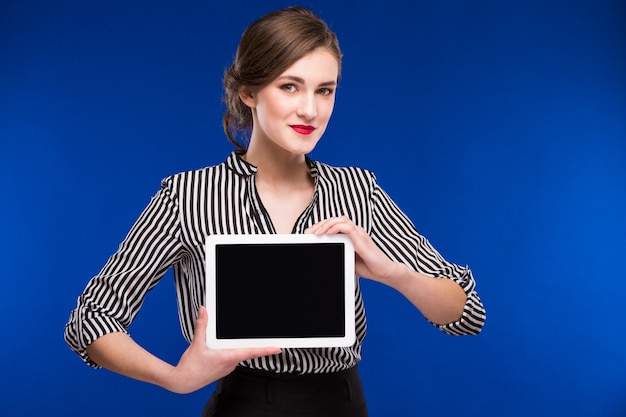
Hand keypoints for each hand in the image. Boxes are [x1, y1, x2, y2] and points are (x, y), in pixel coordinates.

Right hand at [166, 306, 280, 393]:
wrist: (183, 382)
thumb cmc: (190, 366)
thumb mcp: (196, 344)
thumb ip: (202, 326)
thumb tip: (204, 310)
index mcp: (227, 357)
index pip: (250, 352)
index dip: (265, 350)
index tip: (278, 348)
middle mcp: (230, 363)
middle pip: (246, 351)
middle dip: (255, 344)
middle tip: (267, 339)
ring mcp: (227, 367)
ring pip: (239, 354)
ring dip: (239, 347)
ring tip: (236, 341)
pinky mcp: (224, 369)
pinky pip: (232, 358)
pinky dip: (232, 351)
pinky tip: (224, 349)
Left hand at [305, 216, 399, 283]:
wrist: (384, 272)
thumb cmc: (368, 267)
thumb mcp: (347, 259)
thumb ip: (338, 253)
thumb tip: (323, 254)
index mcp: (352, 235)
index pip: (334, 224)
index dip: (321, 226)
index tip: (310, 233)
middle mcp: (356, 231)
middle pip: (335, 219)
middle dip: (320, 224)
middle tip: (308, 232)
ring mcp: (359, 233)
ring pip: (340, 220)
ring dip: (326, 224)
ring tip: (316, 232)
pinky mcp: (361, 238)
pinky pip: (347, 227)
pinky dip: (335, 227)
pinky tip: (327, 233)